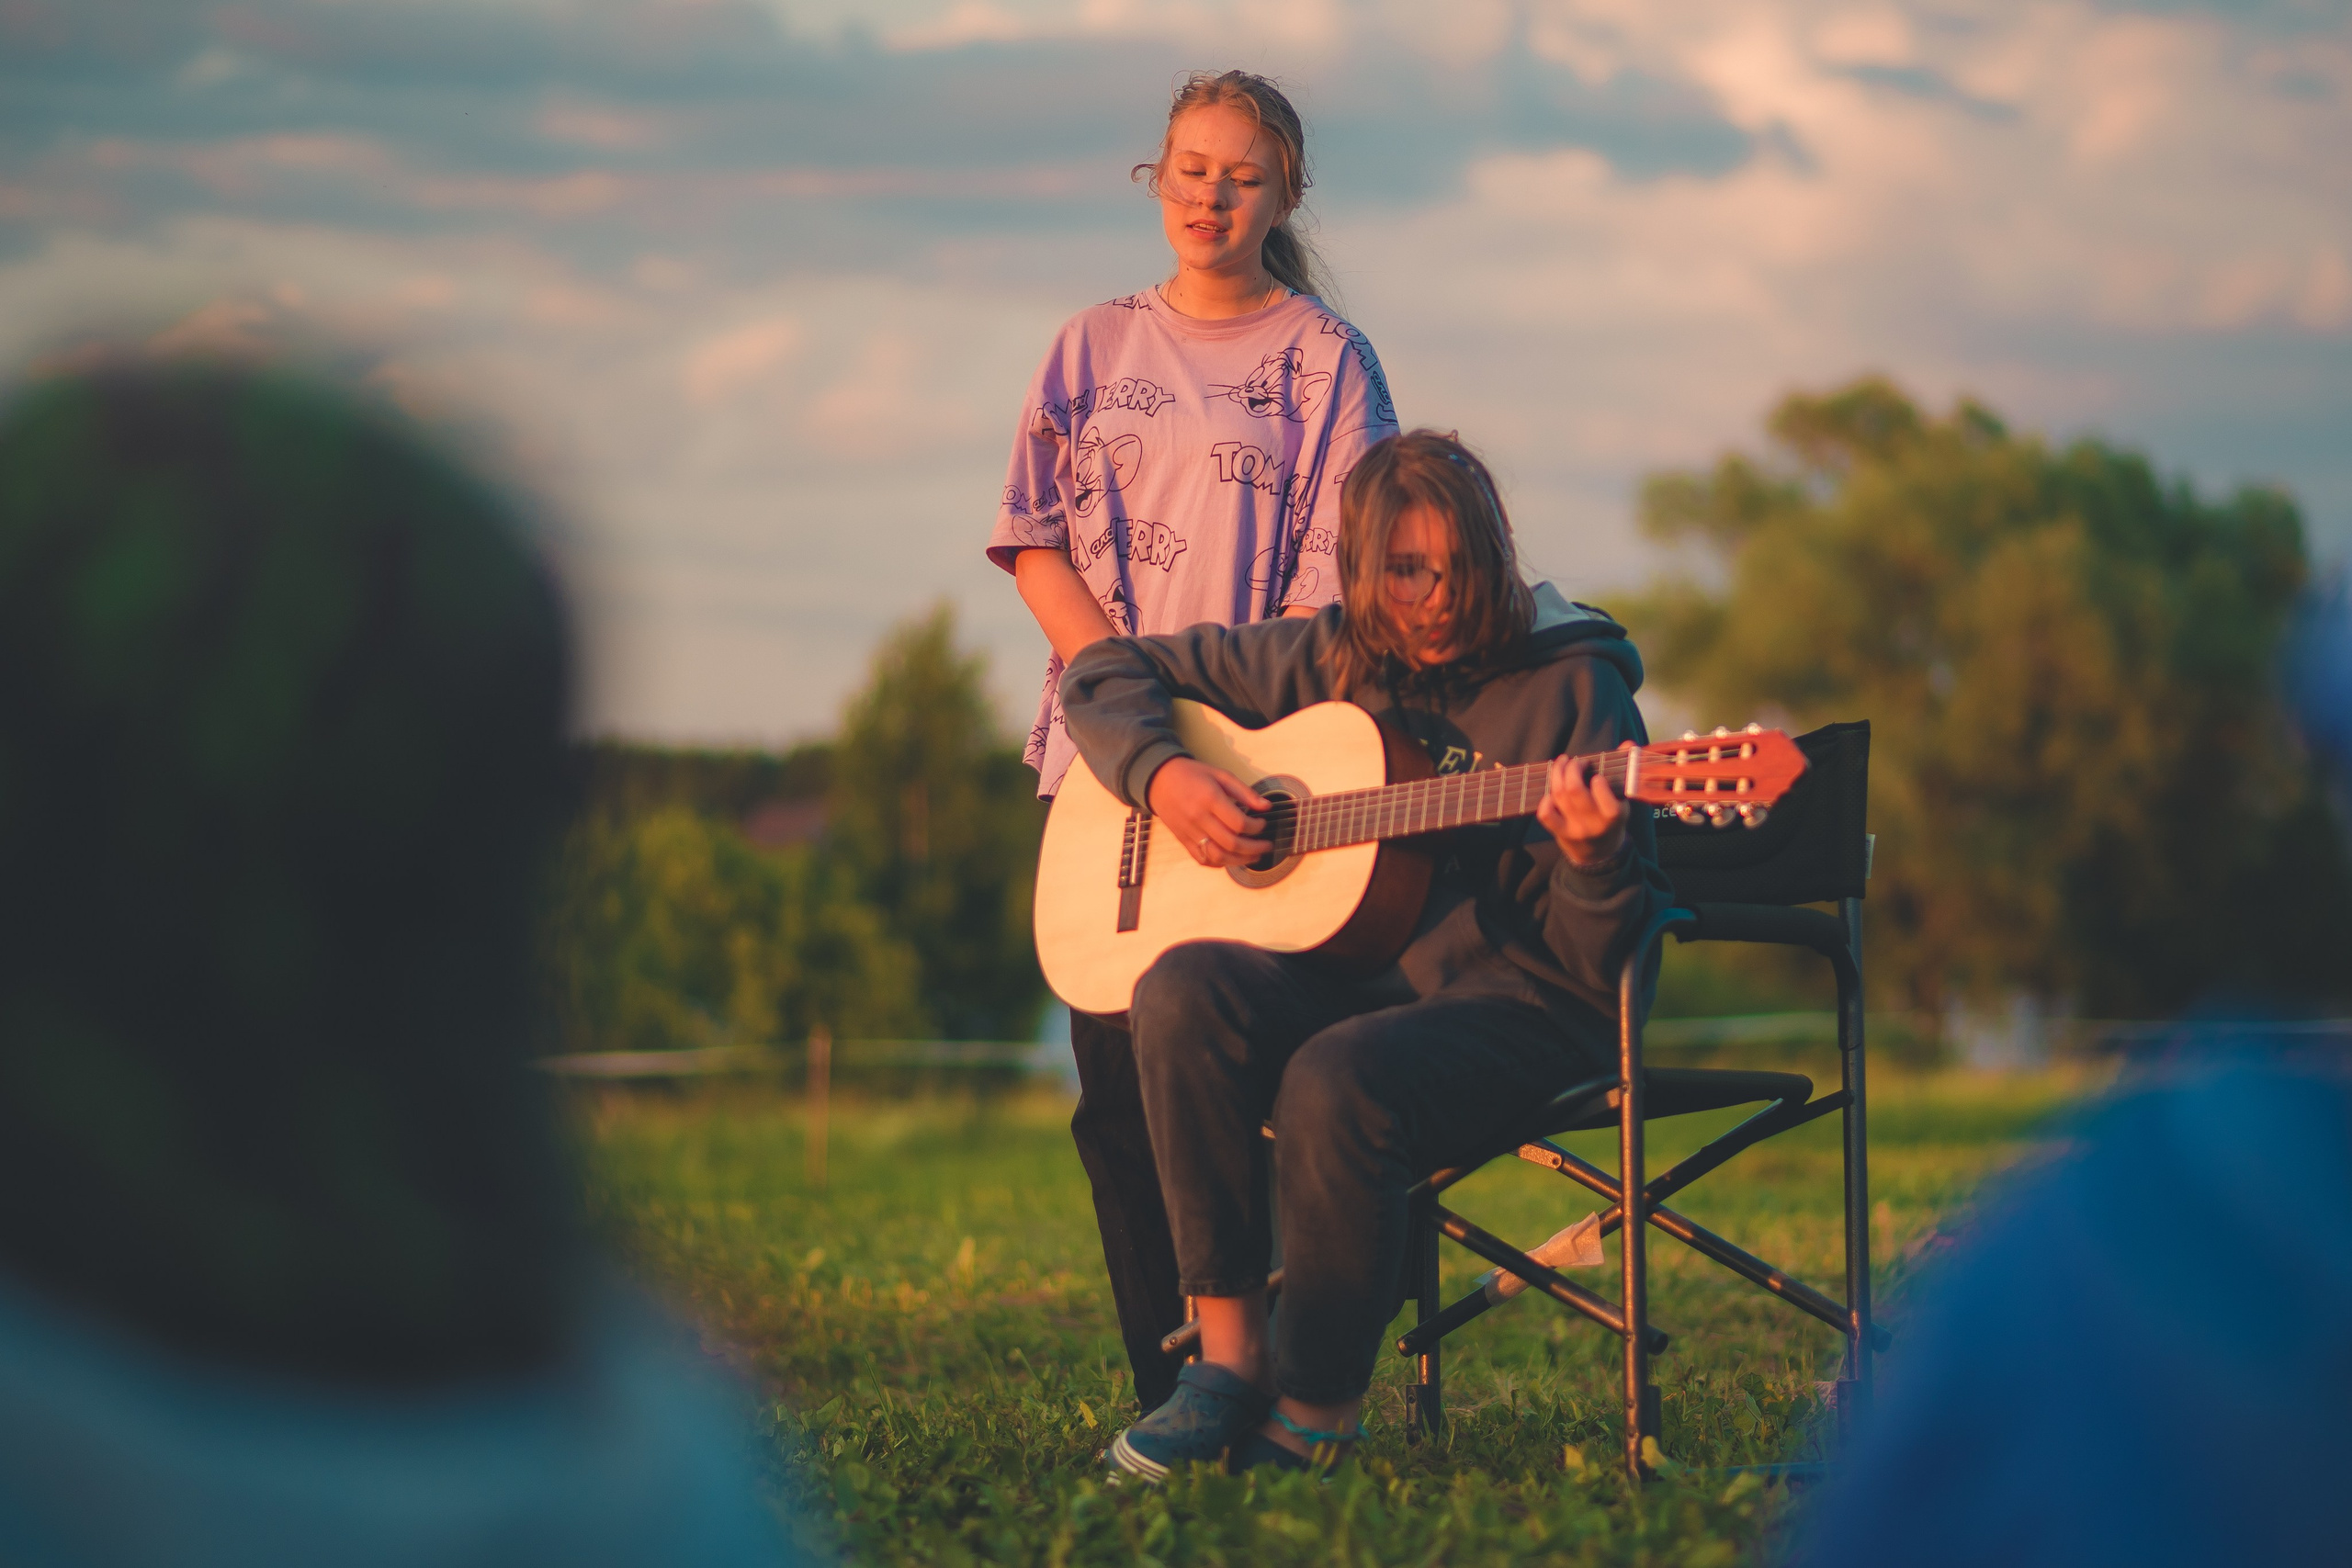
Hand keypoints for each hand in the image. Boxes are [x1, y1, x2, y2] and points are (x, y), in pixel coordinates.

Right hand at [1147, 757, 1271, 867]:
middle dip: (1254, 848)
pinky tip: (1231, 858)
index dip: (1257, 827)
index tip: (1263, 823)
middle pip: (1231, 843)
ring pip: (1218, 856)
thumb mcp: (1220, 775)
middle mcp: (1199, 818)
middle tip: (1266, 845)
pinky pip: (1203, 859)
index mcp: (1210, 799)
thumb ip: (1245, 792)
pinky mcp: (1183, 840)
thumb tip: (1266, 807)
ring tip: (1254, 856)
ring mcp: (1190, 832)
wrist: (1159, 780)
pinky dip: (1219, 863)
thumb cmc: (1191, 775)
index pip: (1239, 823)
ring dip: (1240, 860)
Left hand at [1536, 744, 1629, 867]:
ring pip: (1559, 796)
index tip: (1595, 774)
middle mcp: (1594, 823)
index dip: (1596, 778)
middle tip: (1575, 761)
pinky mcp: (1561, 833)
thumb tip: (1628, 744)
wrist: (1600, 853)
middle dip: (1572, 768)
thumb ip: (1625, 770)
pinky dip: (1545, 799)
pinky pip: (1546, 814)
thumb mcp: (1623, 800)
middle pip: (1574, 789)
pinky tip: (1551, 790)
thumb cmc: (1612, 820)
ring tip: (1562, 763)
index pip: (1602, 791)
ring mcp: (1575, 829)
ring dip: (1557, 774)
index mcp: (1614, 815)